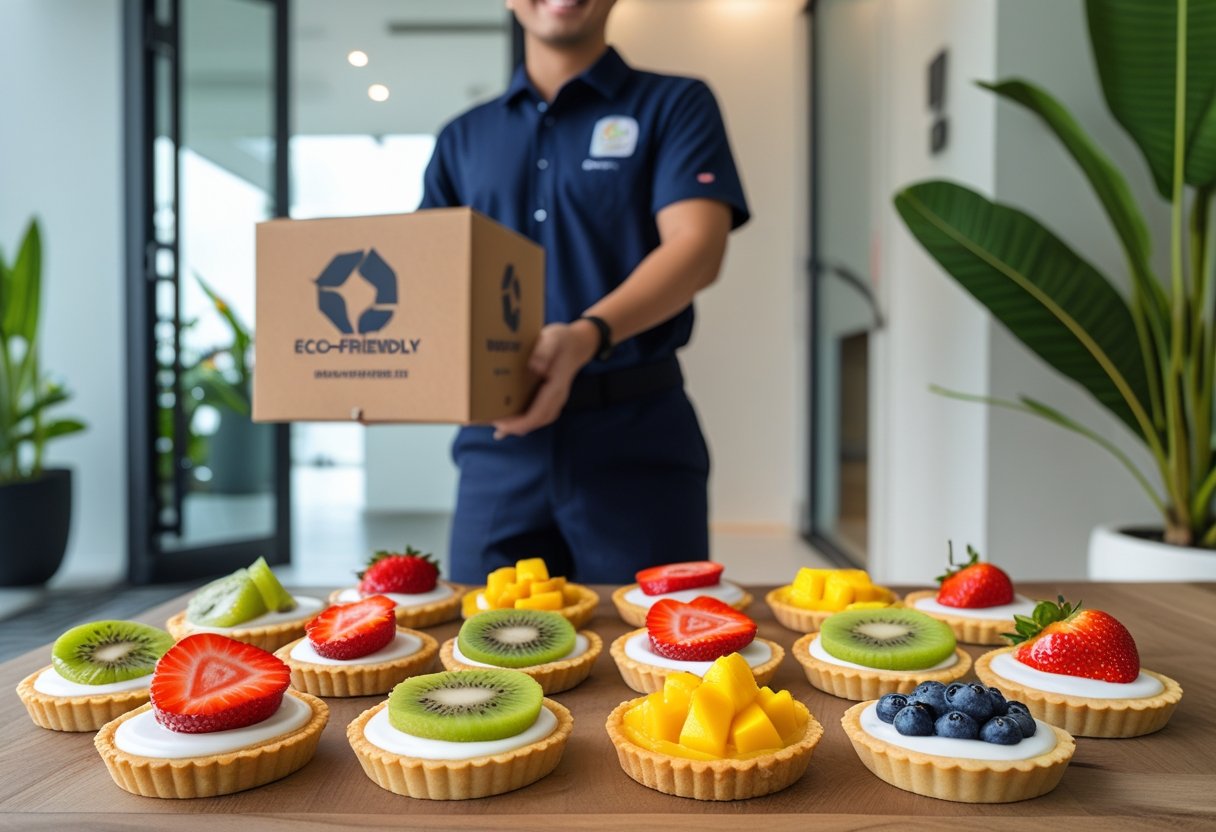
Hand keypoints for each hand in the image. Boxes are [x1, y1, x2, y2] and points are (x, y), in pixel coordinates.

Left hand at [492, 320, 598, 437]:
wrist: (578, 343)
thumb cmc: (563, 339)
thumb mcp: (554, 338)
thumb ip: (544, 350)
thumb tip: (534, 366)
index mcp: (556, 387)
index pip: (537, 414)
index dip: (518, 423)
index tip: (500, 424)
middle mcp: (557, 398)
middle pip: (535, 421)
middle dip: (513, 427)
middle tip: (489, 422)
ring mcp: (555, 400)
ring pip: (536, 420)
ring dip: (517, 426)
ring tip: (496, 428)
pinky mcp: (550, 397)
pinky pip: (537, 414)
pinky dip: (522, 421)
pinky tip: (507, 426)